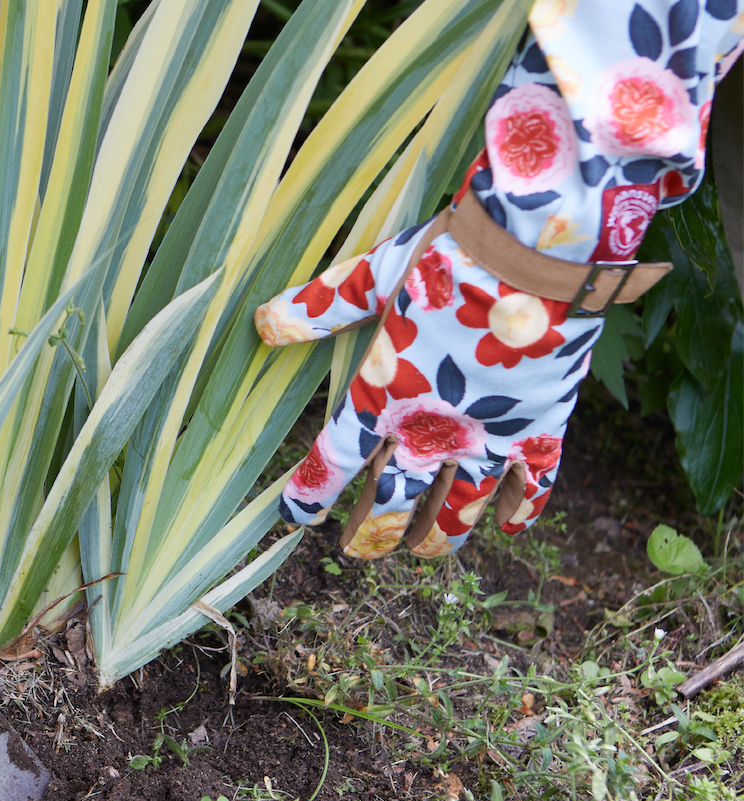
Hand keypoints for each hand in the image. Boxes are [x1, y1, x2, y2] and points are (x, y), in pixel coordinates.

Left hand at [255, 210, 599, 558]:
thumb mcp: (374, 276)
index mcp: (382, 396)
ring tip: (421, 551)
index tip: (296, 516)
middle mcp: (431, 431)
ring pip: (459, 512)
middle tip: (356, 551)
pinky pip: (532, 488)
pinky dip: (519, 513)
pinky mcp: (540, 429)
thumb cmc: (448, 258)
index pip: (331, 462)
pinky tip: (507, 526)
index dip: (309, 495)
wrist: (536, 249)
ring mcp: (489, 437)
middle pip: (392, 504)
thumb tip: (261, 322)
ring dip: (436, 539)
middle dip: (370, 534)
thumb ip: (320, 307)